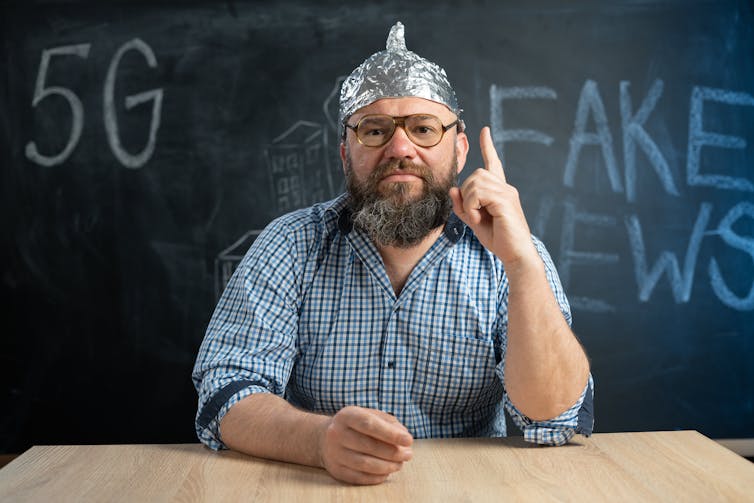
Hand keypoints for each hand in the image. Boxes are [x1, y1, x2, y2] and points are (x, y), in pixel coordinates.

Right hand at [317, 406, 413, 484]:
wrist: (325, 438)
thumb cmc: (356, 425)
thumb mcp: (369, 415)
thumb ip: (389, 423)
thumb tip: (404, 437)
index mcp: (347, 415)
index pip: (370, 424)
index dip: (391, 433)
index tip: (409, 440)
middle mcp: (337, 433)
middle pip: (369, 446)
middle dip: (393, 452)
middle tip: (408, 454)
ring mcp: (334, 453)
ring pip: (365, 464)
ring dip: (388, 466)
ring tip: (400, 464)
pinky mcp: (336, 470)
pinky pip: (360, 477)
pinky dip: (377, 477)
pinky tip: (387, 472)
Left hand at [449, 127, 537, 266]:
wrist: (516, 254)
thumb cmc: (498, 239)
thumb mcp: (474, 221)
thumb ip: (463, 205)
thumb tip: (453, 188)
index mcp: (500, 190)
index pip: (493, 163)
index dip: (487, 147)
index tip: (485, 130)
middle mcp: (505, 188)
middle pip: (475, 174)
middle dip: (466, 194)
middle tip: (472, 214)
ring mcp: (507, 193)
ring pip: (475, 183)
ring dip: (468, 202)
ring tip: (476, 218)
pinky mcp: (505, 200)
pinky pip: (478, 194)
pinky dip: (471, 207)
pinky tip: (478, 219)